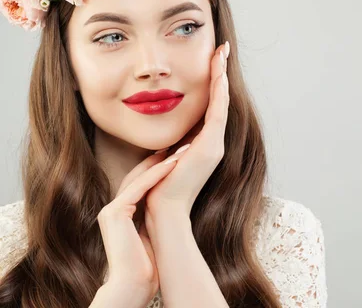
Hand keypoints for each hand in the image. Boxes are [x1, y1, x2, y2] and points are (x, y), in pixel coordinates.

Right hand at [97, 150, 179, 306]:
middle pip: (138, 175)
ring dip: (161, 162)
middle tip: (180, 144)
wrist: (132, 285)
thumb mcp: (150, 237)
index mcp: (121, 214)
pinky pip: (138, 188)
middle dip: (159, 159)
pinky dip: (156, 174)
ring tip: (182, 149)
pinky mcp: (114, 213)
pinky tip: (173, 163)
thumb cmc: (145, 267)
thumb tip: (170, 213)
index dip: (159, 168)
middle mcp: (113, 209)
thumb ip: (152, 221)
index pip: (141, 183)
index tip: (178, 155)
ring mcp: (111, 210)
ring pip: (138, 178)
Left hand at [145, 41, 230, 215]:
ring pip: (221, 101)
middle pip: (220, 99)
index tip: (211, 60)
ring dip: (220, 75)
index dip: (211, 82)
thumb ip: (171, 143)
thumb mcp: (164, 157)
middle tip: (221, 48)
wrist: (162, 211)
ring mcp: (215, 144)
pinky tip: (217, 72)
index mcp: (203, 144)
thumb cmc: (157, 187)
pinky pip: (218, 111)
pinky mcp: (211, 146)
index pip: (210, 105)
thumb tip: (167, 132)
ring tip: (221, 53)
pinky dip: (218, 91)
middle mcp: (214, 142)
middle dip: (220, 72)